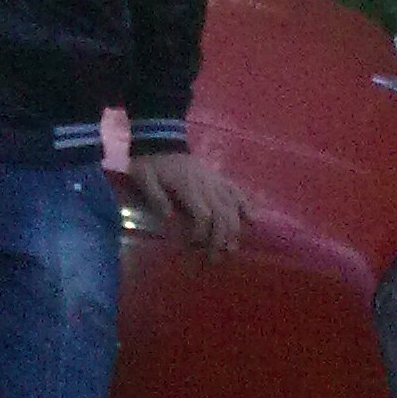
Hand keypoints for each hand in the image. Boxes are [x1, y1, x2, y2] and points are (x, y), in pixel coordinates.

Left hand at [128, 151, 248, 260]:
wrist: (161, 138)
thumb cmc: (151, 162)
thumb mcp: (144, 178)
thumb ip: (156, 198)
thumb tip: (169, 219)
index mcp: (188, 187)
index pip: (203, 215)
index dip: (201, 234)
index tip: (191, 246)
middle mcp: (207, 186)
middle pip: (222, 216)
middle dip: (220, 240)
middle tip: (214, 259)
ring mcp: (215, 181)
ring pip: (232, 207)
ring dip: (234, 230)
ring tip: (231, 249)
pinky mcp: (218, 178)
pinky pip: (236, 191)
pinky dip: (245, 206)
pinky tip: (252, 220)